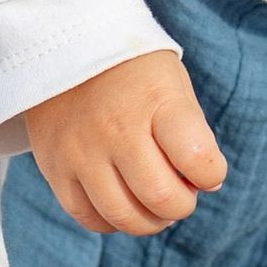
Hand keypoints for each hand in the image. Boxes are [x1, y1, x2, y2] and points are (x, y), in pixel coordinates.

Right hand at [26, 41, 227, 231]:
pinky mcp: (54, 167)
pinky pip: (87, 216)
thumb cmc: (132, 70)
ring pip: (123, 216)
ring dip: (151, 221)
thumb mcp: (173, 84)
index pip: (197, 159)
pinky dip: (113, 221)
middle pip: (160, 197)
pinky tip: (124, 205)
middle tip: (182, 192)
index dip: (212, 175)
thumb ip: (192, 133)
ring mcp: (80, 151)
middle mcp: (115, 129)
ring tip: (156, 206)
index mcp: (155, 101)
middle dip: (183, 205)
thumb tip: (206, 186)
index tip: (208, 170)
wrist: (64, 45)